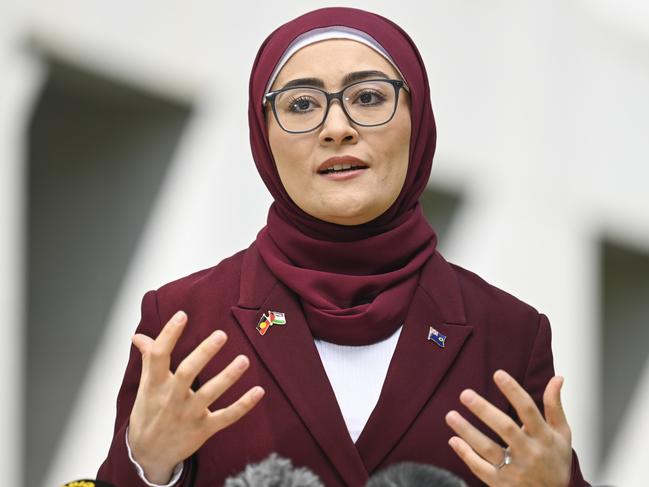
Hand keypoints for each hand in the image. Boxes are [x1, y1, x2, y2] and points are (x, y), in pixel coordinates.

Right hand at [127, 311, 264, 483]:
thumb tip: (139, 337)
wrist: (148, 454)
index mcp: (155, 384)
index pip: (159, 356)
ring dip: (228, 376)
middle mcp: (171, 398)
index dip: (169, 335)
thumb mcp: (145, 386)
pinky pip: (226, 417)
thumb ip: (149, 359)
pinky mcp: (203, 429)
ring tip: (244, 359)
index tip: (182, 315)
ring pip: (210, 394)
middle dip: (204, 353)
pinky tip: (259, 391)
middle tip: (221, 334)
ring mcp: (188, 415)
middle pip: (188, 373)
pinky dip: (244, 405)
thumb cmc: (149, 413)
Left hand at [445, 370, 571, 486]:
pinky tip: (453, 440)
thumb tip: (557, 378)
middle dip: (484, 410)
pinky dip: (466, 454)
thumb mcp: (562, 434)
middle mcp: (529, 453)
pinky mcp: (501, 483)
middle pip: (505, 428)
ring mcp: (514, 469)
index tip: (498, 374)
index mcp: (543, 437)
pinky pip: (480, 468)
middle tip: (465, 394)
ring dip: (467, 431)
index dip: (514, 391)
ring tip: (450, 415)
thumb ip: (555, 406)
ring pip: (488, 449)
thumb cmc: (556, 462)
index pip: (528, 410)